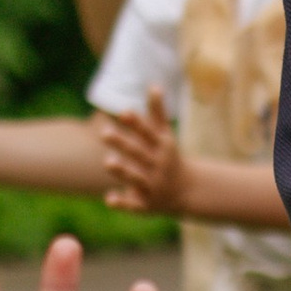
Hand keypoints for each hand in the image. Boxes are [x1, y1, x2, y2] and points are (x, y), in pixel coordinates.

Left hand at [99, 91, 188, 216]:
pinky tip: (109, 199)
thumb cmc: (170, 157)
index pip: (148, 134)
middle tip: (103, 132)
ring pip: (136, 179)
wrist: (187, 191)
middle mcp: (157, 166)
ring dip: (123, 171)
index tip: (124, 112)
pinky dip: (123, 203)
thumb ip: (157, 112)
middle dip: (123, 144)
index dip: (137, 123)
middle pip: (139, 154)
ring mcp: (152, 186)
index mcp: (161, 148)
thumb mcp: (166, 136)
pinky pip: (134, 204)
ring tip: (107, 162)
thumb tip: (154, 85)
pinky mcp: (146, 204)